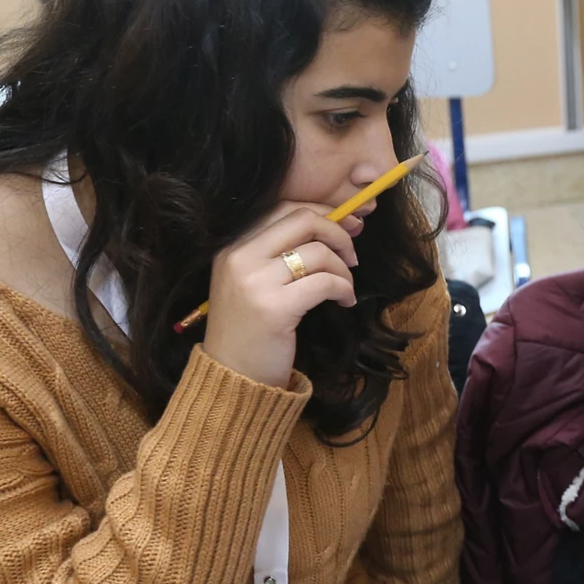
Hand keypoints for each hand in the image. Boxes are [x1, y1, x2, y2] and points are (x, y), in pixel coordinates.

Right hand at [202, 202, 362, 387]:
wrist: (232, 375)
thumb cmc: (251, 328)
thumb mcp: (254, 282)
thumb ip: (281, 252)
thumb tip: (337, 224)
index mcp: (232, 246)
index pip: (284, 207)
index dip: (323, 212)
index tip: (348, 227)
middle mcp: (239, 257)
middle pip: (303, 220)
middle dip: (338, 233)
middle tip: (352, 255)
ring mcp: (254, 282)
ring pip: (318, 252)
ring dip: (344, 269)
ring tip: (345, 287)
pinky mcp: (275, 308)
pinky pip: (325, 283)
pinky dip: (344, 288)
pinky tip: (344, 301)